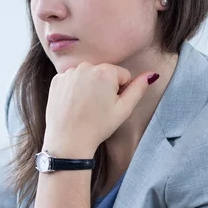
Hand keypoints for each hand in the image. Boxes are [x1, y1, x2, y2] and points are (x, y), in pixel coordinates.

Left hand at [43, 63, 157, 156]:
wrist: (68, 140)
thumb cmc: (98, 126)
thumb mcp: (124, 109)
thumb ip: (139, 88)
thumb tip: (151, 74)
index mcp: (105, 71)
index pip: (122, 75)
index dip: (120, 91)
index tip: (110, 105)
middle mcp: (85, 67)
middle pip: (104, 73)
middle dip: (104, 87)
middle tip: (97, 107)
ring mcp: (68, 73)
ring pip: (87, 76)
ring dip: (89, 86)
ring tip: (85, 106)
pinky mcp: (56, 81)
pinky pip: (71, 80)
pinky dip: (73, 89)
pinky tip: (73, 104)